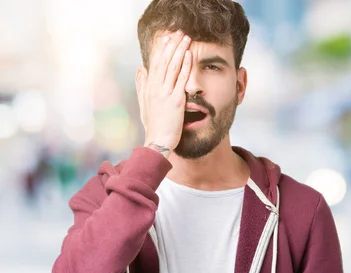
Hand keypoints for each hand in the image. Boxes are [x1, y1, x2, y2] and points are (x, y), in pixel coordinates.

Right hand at [136, 31, 191, 156]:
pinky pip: (181, 80)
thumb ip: (141, 85)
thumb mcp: (144, 103)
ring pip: (172, 67)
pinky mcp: (176, 101)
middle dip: (171, 45)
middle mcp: (155, 88)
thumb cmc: (154, 125)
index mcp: (149, 88)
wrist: (158, 141)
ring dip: (179, 50)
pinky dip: (185, 66)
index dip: (161, 49)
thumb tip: (140, 69)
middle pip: (163, 61)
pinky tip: (189, 55)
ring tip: (185, 38)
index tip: (166, 37)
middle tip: (178, 32)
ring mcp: (165, 93)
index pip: (155, 63)